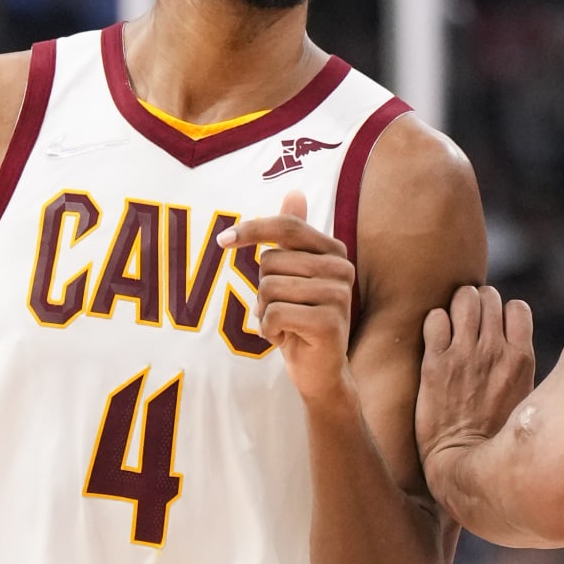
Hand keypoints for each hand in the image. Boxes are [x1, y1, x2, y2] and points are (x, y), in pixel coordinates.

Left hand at [220, 190, 354, 401]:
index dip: (253, 229)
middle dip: (263, 289)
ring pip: (269, 288)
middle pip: (271, 261)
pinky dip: (269, 330)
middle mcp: (342, 269)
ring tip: (284, 325)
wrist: (321, 371)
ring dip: (265, 311)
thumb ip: (294, 236)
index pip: (288, 227)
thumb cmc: (302, 320)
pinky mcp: (328, 322)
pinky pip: (274, 314)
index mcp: (334, 252)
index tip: (222, 241)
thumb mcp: (296, 275)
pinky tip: (285, 339)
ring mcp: (338, 296)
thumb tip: (295, 191)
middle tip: (280, 309)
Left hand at [416, 285, 535, 467]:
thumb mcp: (524, 397)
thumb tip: (514, 344)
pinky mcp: (435, 363)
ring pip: (464, 297)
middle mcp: (495, 351)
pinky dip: (434, 323)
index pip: (518, 307)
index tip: (495, 327)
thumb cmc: (493, 435)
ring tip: (452, 325)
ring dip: (457, 306)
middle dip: (479, 303)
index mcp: (521, 359)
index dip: (504, 313)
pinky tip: (435, 341)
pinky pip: (435, 318)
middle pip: (489, 296)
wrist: (462, 462)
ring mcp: (464, 355)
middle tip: (469, 323)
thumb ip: (518, 365)